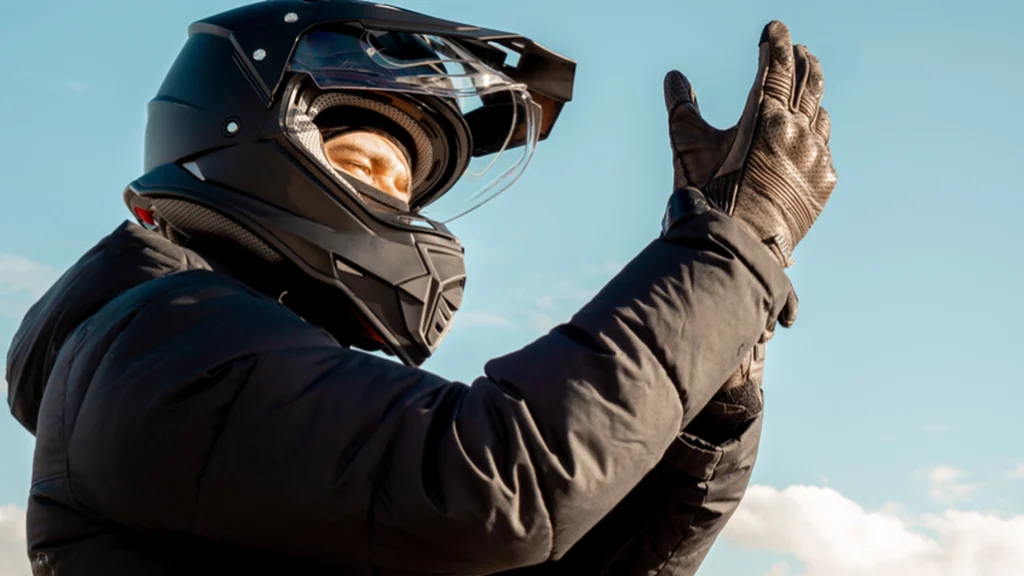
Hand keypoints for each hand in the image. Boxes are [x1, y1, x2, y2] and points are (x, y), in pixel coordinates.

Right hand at [664, 20, 837, 267]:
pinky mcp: (825, 181)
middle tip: (795, 50)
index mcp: (766, 116)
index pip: (776, 64)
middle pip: (809, 80)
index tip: (772, 28)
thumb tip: (674, 77)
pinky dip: (814, 136)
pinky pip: (824, 147)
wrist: (738, 246)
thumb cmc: (708, 196)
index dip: (775, 41)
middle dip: (801, 60)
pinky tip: (806, 139)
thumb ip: (681, 108)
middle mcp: (798, 130)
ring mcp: (816, 156)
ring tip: (803, 92)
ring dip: (811, 97)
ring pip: (820, 112)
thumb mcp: (688, 148)